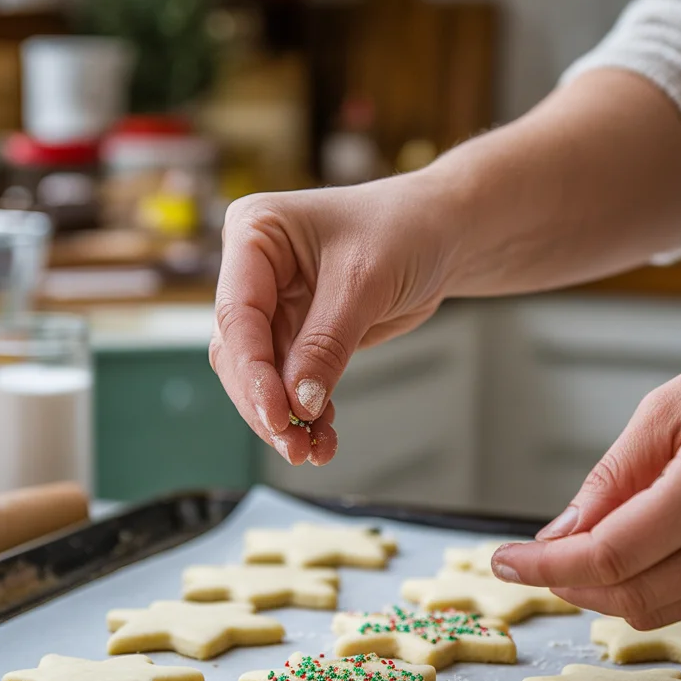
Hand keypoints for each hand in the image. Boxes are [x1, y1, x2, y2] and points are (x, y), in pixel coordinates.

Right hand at [210, 174, 455, 464]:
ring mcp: (274, 304)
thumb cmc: (404, 229)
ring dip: (286, 417)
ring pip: (263, 376)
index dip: (252, 372)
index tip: (276, 416)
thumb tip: (298, 403)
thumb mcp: (364, 282)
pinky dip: (307, 413)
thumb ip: (326, 344)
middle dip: (265, 403)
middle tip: (293, 446)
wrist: (443, 232)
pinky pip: (291, 382)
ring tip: (313, 451)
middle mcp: (253, 270)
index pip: (237, 314)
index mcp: (253, 234)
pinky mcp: (299, 333)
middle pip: (239, 352)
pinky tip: (325, 438)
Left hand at [491, 336, 680, 628]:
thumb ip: (614, 476)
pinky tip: (624, 555)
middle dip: (569, 584)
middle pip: (635, 594)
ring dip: (604, 592)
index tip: (506, 561)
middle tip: (533, 560)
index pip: (612, 552)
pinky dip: (647, 586)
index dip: (548, 566)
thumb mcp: (672, 407)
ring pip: (665, 607)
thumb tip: (563, 533)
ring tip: (571, 557)